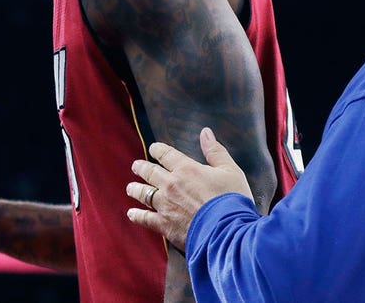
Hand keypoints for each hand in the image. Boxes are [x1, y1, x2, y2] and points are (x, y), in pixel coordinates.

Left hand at [126, 127, 253, 249]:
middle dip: (141, 168)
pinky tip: (132, 214)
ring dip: (135, 189)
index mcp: (186, 169)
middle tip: (136, 166)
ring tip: (131, 188)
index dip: (158, 149)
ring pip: (143, 193)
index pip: (166, 154)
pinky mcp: (164, 224)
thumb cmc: (233, 201)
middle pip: (149, 172)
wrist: (229, 232)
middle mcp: (171, 185)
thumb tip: (206, 132)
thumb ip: (215, 151)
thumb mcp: (230, 171)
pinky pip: (145, 218)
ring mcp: (165, 205)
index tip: (153, 148)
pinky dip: (137, 216)